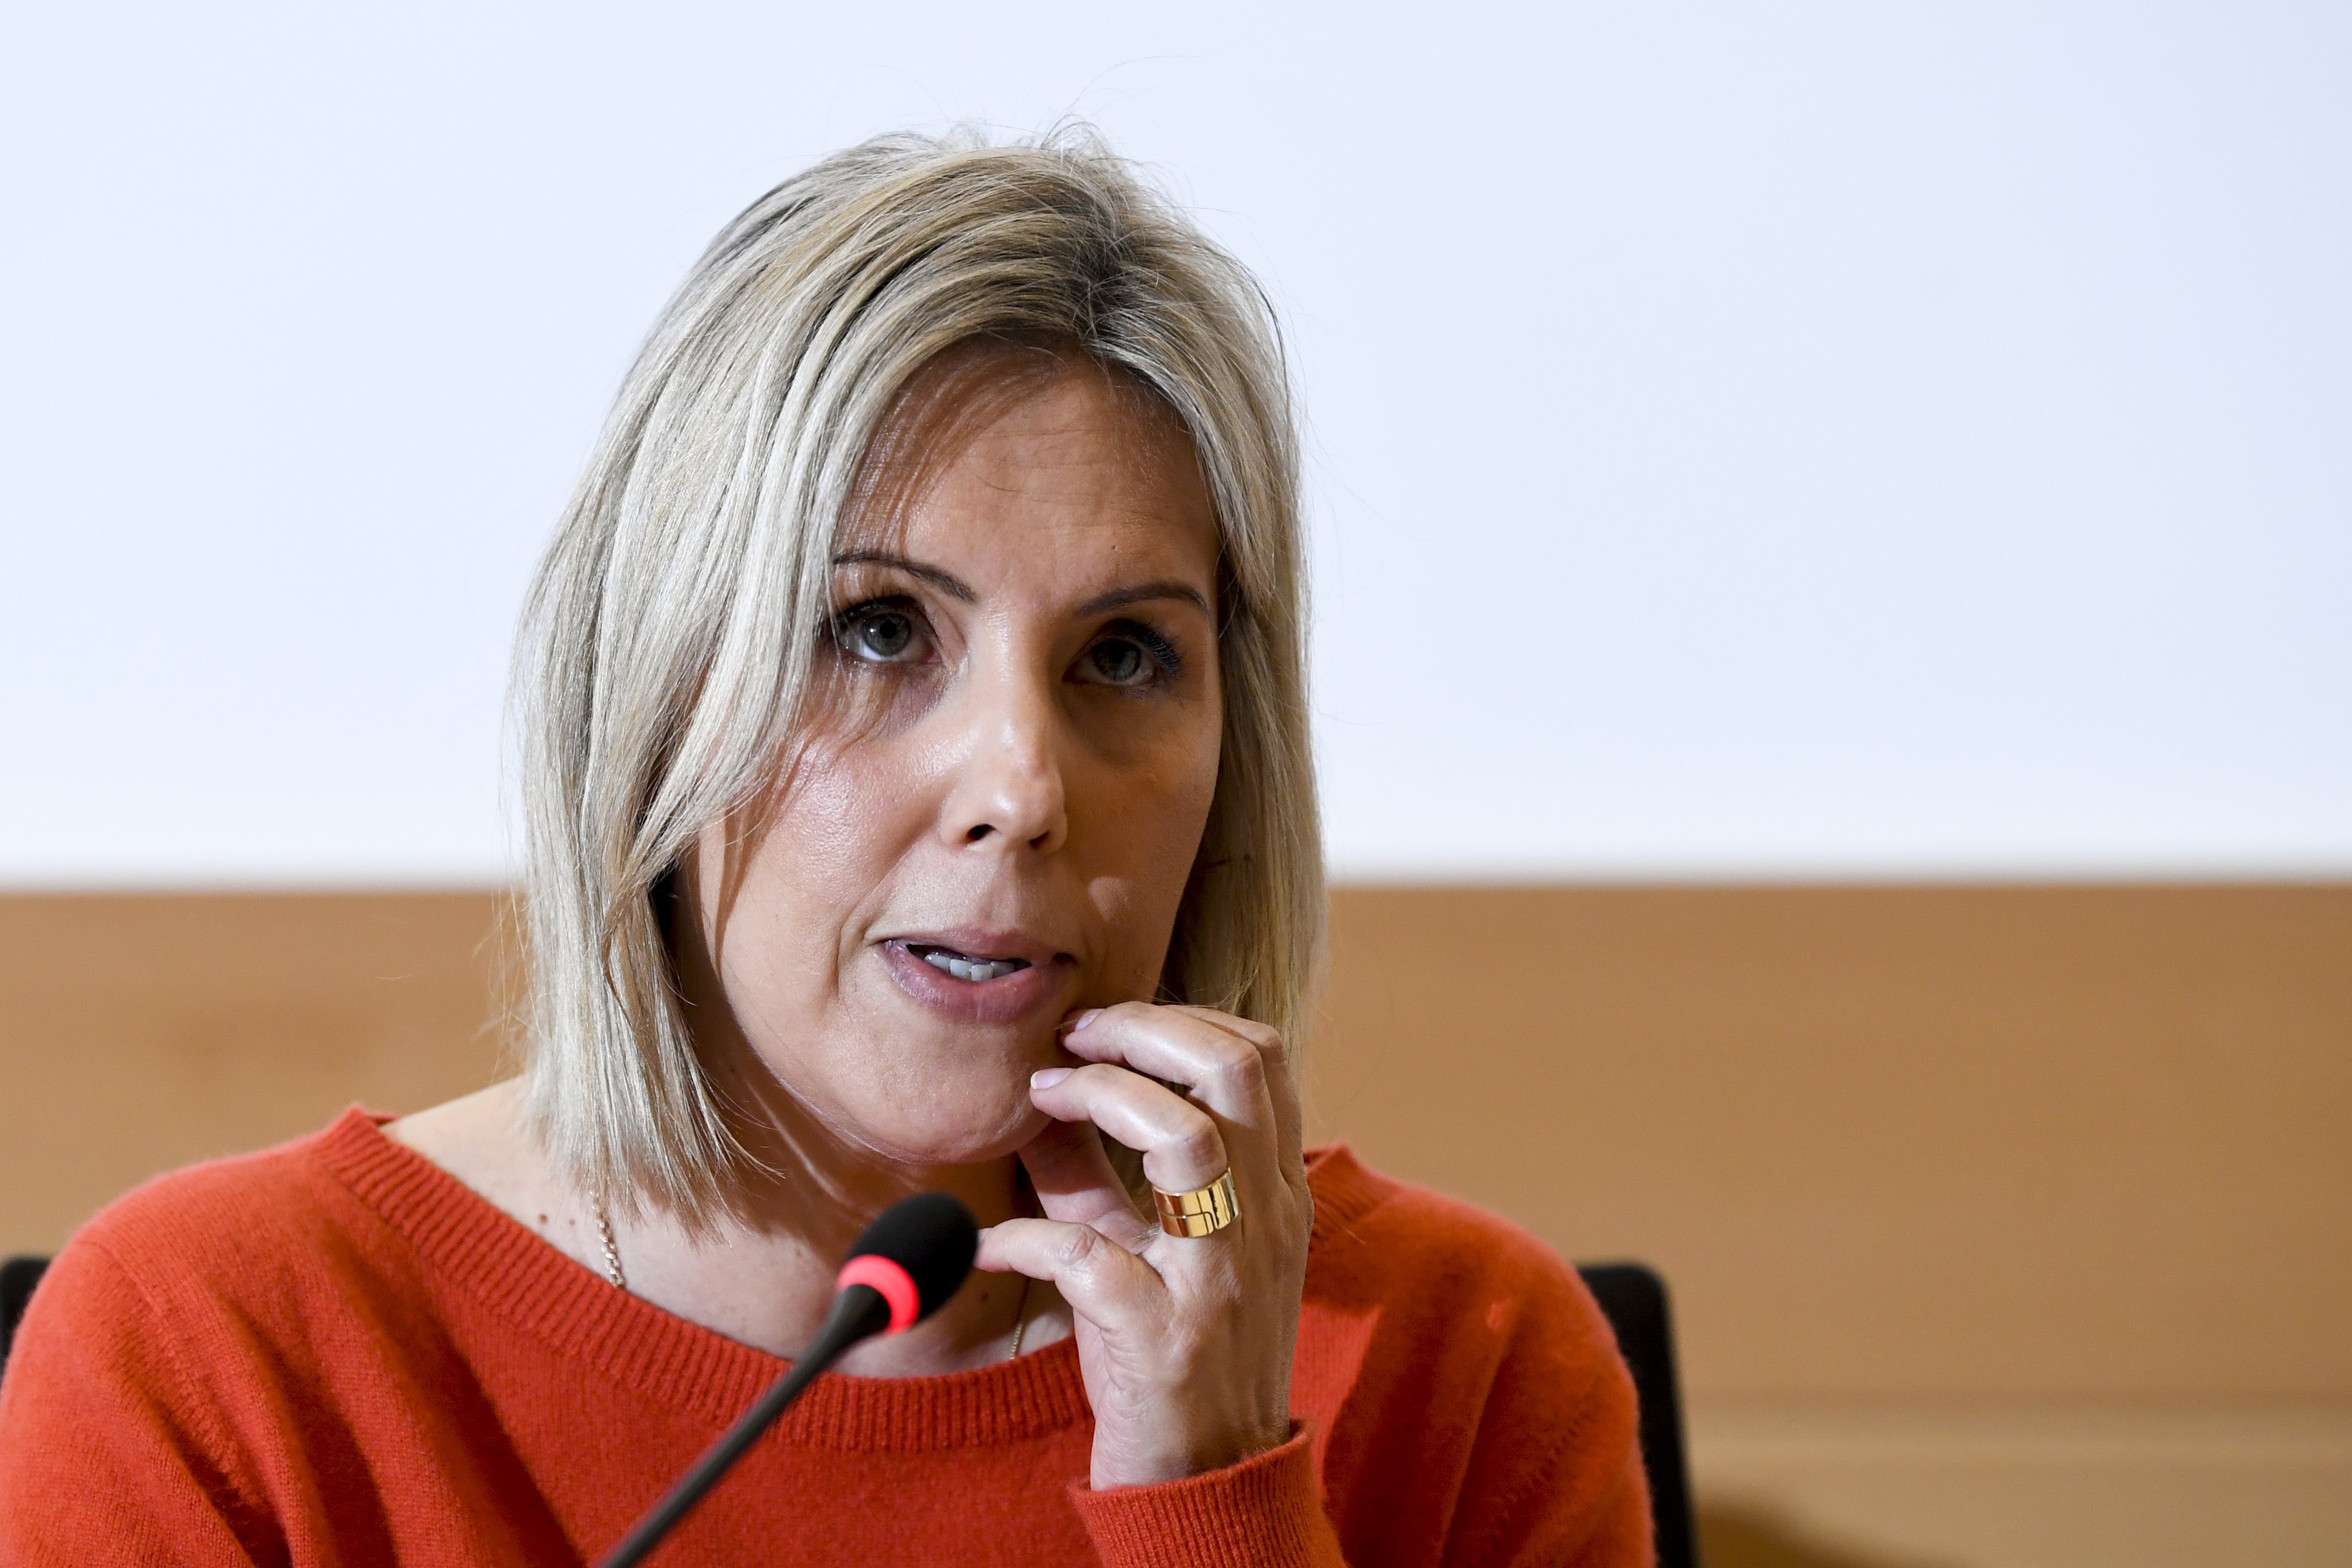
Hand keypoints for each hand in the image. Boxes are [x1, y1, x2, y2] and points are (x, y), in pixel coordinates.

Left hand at [974, 1003, 1313, 1489]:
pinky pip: (1085, 1258)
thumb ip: (1093, 1171)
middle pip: (1233, 1071)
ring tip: (1043, 1098)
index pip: (1258, 1056)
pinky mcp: (1163, 1341)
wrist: (1209, 1482)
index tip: (1102, 1028)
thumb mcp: (1141, 1248)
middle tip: (1074, 1039)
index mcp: (1272, 1193)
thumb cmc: (1176, 1356)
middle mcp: (1261, 1223)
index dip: (1175, 1020)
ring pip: (1185, 1141)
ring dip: (1102, 1098)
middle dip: (1144, 1030)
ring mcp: (1217, 1281)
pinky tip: (985, 1244)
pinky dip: (1022, 1238)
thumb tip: (1040, 1091)